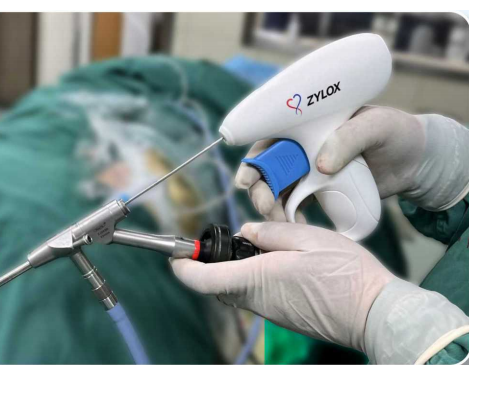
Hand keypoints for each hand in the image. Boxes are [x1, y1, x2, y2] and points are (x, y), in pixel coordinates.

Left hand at [171, 221, 393, 351]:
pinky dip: (254, 279)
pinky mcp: (283, 317)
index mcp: (258, 277)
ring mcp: (271, 311)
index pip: (205, 279)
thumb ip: (272, 233)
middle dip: (212, 264)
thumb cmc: (345, 274)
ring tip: (260, 248)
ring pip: (237, 290)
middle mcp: (258, 299)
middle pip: (218, 284)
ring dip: (235, 270)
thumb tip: (248, 232)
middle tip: (227, 242)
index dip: (183, 267)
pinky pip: (256, 297)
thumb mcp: (309, 238)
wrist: (373, 313)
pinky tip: (279, 264)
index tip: (176, 255)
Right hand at [236, 106, 468, 216]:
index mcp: (305, 127)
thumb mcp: (376, 126)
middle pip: (266, 170)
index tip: (248, 181)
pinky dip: (289, 218)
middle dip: (259, 190)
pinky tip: (297, 228)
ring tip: (283, 222)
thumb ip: (349, 139)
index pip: (269, 140)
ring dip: (272, 208)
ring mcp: (307, 172)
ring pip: (276, 190)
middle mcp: (300, 149)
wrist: (415, 162)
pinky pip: (294, 205)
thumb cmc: (395, 133)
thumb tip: (321, 166)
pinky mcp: (317, 192)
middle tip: (268, 207)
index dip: (253, 160)